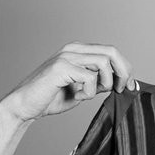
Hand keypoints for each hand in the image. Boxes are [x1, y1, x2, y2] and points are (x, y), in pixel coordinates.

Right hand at [0, 42, 136, 122]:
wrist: (25, 105)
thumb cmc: (52, 98)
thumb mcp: (83, 90)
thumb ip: (99, 83)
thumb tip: (122, 82)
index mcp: (79, 51)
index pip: (111, 52)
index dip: (125, 68)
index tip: (129, 86)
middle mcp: (73, 49)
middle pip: (112, 52)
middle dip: (123, 73)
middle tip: (121, 90)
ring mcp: (66, 56)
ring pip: (103, 63)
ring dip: (105, 83)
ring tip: (91, 94)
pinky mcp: (61, 67)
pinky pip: (89, 78)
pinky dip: (89, 92)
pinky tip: (77, 96)